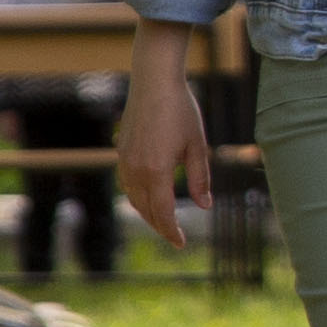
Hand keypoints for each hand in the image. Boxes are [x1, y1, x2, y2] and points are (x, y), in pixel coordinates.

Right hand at [117, 47, 209, 246]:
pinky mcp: (122, 152)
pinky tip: (149, 197)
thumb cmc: (181, 110)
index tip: (181, 243)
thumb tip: (205, 206)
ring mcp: (125, 161)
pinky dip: (138, 197)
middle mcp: (136, 170)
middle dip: (161, 226)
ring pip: (134, 199)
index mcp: (156, 171)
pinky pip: (127, 184)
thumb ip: (200, 178)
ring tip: (164, 222)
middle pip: (146, 210)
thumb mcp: (197, 146)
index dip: (172, 231)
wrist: (154, 82)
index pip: (162, 213)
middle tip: (176, 238)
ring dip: (148, 214)